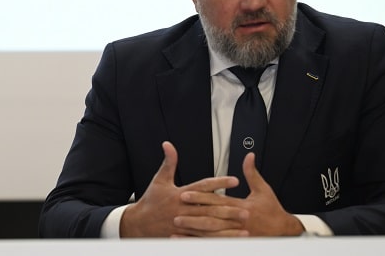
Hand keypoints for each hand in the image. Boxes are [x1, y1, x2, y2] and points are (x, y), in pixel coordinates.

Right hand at [120, 141, 240, 237]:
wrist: (138, 224)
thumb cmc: (150, 201)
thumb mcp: (159, 180)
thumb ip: (168, 162)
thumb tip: (168, 144)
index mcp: (180, 194)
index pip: (204, 187)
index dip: (219, 182)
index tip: (235, 180)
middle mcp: (184, 210)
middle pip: (210, 210)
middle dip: (228, 211)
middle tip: (246, 210)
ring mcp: (185, 225)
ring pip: (209, 227)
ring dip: (227, 228)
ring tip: (243, 227)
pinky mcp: (184, 236)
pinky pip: (204, 239)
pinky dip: (218, 240)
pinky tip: (231, 239)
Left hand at [176, 153, 304, 236]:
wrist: (283, 231)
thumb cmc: (272, 210)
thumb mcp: (263, 189)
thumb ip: (252, 173)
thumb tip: (248, 156)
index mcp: (242, 206)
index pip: (217, 201)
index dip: (201, 197)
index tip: (186, 193)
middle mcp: (236, 221)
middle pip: (211, 218)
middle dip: (193, 215)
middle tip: (176, 212)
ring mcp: (235, 234)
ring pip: (211, 233)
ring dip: (193, 231)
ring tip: (178, 228)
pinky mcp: (235, 242)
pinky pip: (214, 243)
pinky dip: (200, 242)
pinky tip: (188, 241)